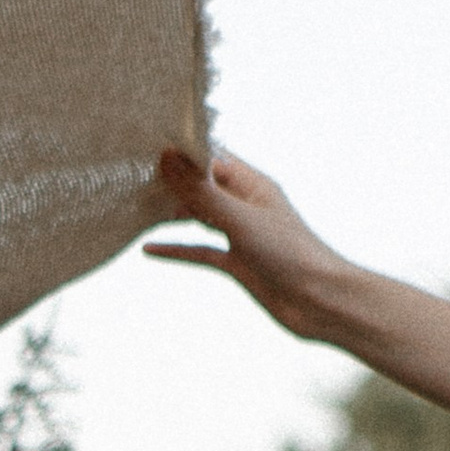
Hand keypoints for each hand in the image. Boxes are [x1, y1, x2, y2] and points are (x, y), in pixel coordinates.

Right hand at [147, 145, 449, 417]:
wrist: (320, 303)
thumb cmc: (291, 255)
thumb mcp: (239, 219)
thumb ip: (201, 191)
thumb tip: (167, 158)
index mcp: (252, 184)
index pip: (210, 158)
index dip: (180, 152)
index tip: (144, 148)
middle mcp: (246, 205)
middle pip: (200, 185)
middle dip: (169, 181)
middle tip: (129, 177)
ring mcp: (241, 234)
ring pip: (197, 217)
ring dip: (169, 213)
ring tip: (134, 208)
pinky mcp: (238, 263)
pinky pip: (200, 250)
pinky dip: (176, 249)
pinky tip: (148, 250)